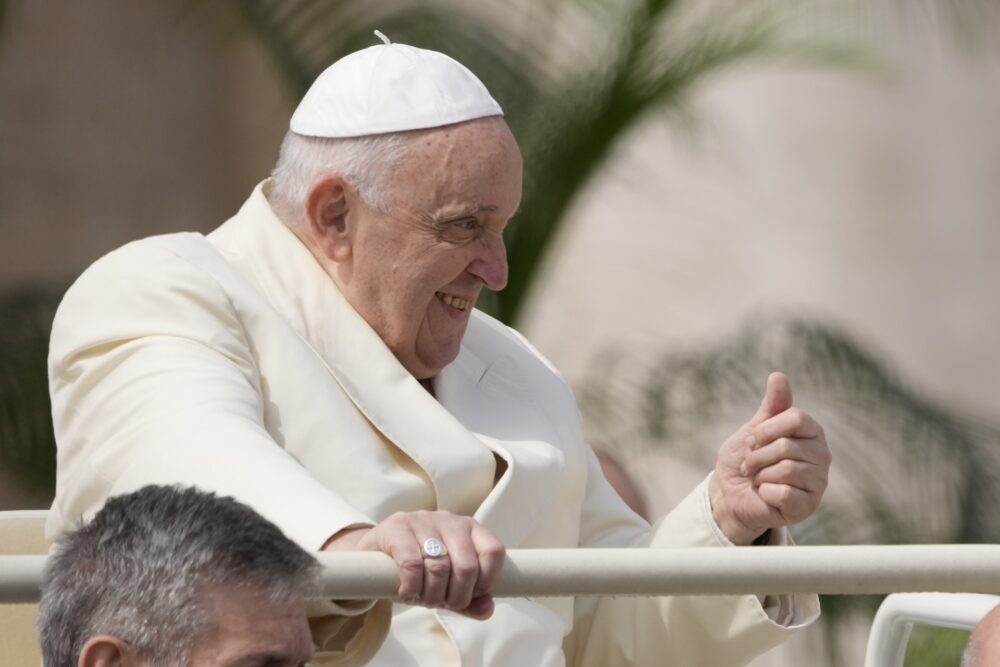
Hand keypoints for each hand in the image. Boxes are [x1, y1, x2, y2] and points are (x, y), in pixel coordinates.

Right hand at [323, 511, 504, 619]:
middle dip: (456, 596)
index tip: (469, 596)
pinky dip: (412, 586)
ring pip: (440, 567)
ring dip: (432, 595)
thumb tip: (487, 608)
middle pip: (467, 566)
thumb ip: (471, 601)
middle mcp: (450, 520)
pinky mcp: (397, 526)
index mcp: (470, 529)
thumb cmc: (420, 569)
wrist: (375, 553)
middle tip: (441, 604)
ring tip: (423, 599)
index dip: (485, 581)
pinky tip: (407, 592)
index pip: (494, 551)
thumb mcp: (448, 586)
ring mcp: (423, 520)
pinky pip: (412, 563)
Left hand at [709, 372, 830, 544]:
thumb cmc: (745, 460)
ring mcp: (818, 481)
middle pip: (786, 446)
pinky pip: (784, 493)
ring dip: (760, 475)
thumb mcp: (754, 429)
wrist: (730, 495)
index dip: (766, 429)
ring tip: (758, 479)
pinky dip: (765, 493)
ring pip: (786, 470)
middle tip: (750, 465)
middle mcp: (821, 455)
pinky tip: (766, 495)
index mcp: (811, 432)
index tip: (752, 439)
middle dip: (757, 456)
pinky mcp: (809, 505)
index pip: (797, 418)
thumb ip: (771, 406)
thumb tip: (778, 375)